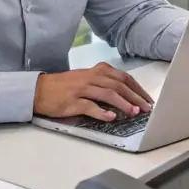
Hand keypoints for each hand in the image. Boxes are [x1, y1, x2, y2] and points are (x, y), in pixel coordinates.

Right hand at [33, 62, 153, 120]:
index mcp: (98, 71)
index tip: (148, 100)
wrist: (39, 90)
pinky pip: (89, 106)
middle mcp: (92, 77)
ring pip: (107, 93)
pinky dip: (101, 112)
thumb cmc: (66, 86)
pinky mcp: (72, 101)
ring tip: (134, 112)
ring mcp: (82, 88)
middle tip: (147, 108)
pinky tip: (111, 117)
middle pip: (119, 85)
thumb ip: (105, 84)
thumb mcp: (88, 79)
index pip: (124, 78)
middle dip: (135, 97)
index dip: (138, 89)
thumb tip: (127, 96)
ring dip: (123, 103)